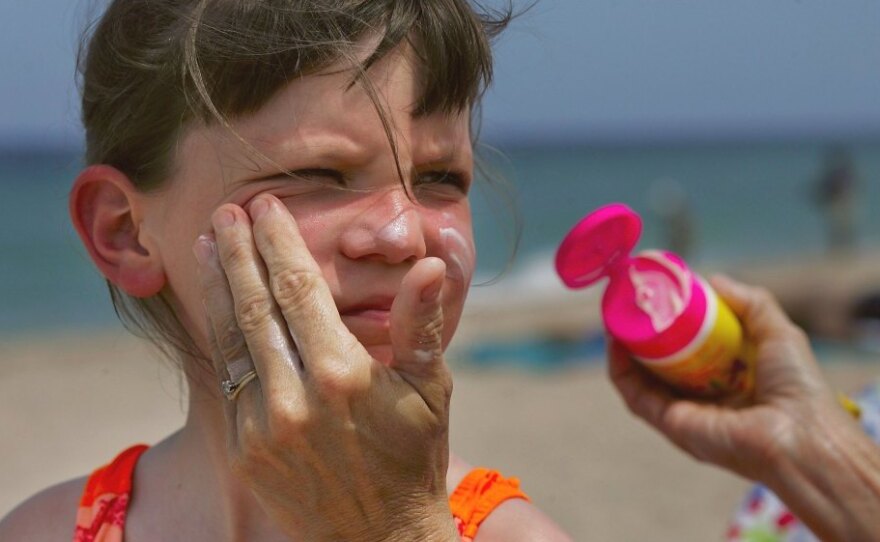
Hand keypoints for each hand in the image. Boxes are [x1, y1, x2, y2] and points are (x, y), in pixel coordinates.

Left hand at [193, 194, 458, 541]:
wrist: (379, 536)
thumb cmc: (413, 455)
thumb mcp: (430, 388)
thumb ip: (420, 323)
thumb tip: (427, 264)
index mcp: (342, 375)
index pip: (300, 290)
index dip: (279, 244)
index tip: (267, 209)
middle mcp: (294, 398)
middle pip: (255, 306)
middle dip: (239, 252)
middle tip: (227, 211)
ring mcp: (261, 427)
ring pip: (231, 339)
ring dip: (217, 287)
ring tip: (209, 245)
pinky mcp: (242, 451)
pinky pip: (228, 380)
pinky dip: (221, 336)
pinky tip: (218, 307)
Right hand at [607, 274, 849, 482]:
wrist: (801, 435)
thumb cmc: (798, 387)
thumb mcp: (777, 332)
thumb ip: (750, 303)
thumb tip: (712, 280)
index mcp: (726, 383)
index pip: (688, 353)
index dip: (670, 327)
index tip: (657, 301)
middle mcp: (701, 401)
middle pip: (659, 366)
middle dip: (640, 336)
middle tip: (630, 306)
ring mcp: (683, 415)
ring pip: (640, 380)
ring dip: (623, 350)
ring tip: (617, 317)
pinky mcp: (670, 425)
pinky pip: (635, 396)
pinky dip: (621, 370)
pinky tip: (616, 342)